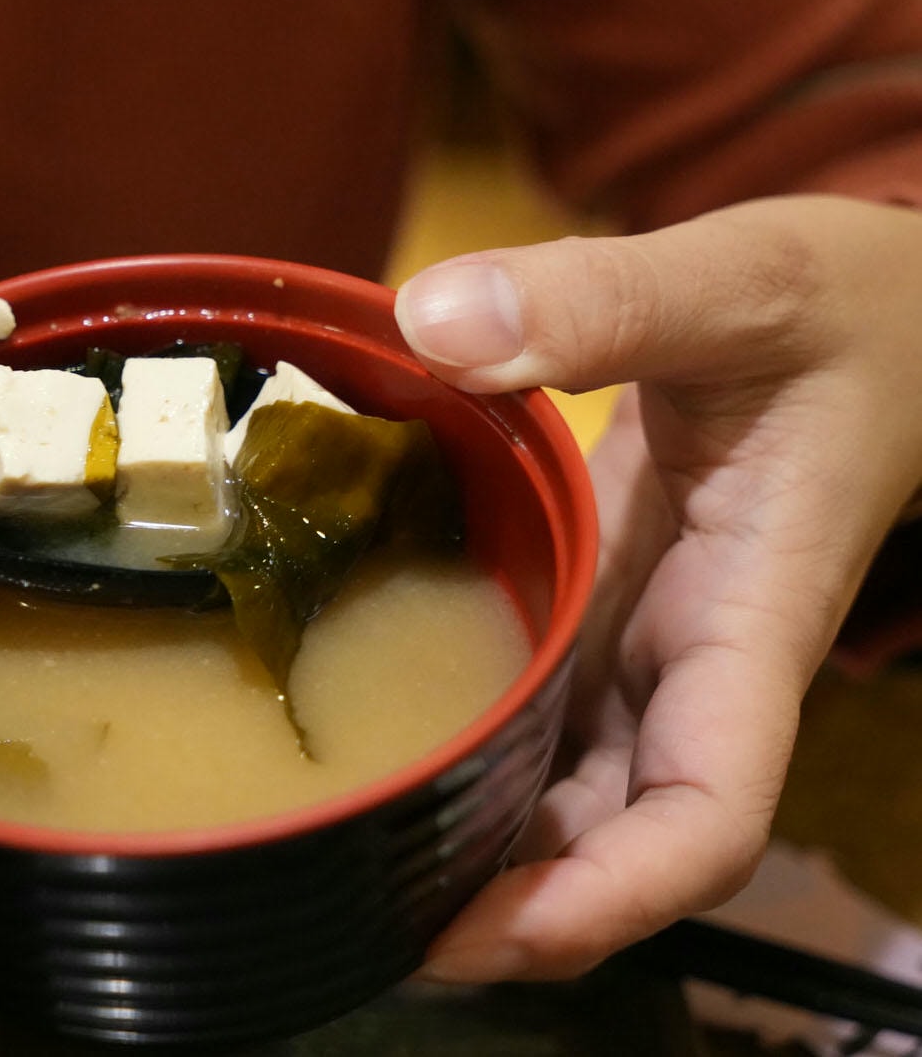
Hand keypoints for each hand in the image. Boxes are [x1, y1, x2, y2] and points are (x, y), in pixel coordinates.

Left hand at [392, 194, 921, 980]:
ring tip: (349, 847)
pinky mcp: (606, 600)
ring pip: (571, 783)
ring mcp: (647, 638)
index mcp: (747, 618)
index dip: (607, 901)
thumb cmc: (853, 307)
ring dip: (481, 834)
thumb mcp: (742, 283)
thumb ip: (607, 301)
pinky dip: (477, 738)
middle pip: (616, 836)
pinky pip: (541, 699)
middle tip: (357, 908)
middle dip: (510, 902)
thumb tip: (437, 324)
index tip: (480, 935)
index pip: (704, 812)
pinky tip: (388, 732)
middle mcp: (693, 659)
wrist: (887, 316)